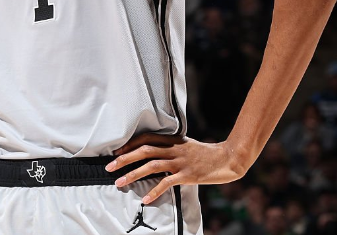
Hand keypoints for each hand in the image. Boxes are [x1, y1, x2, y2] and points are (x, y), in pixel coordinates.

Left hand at [105, 134, 245, 203]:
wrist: (227, 158)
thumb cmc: (205, 153)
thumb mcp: (186, 145)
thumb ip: (170, 146)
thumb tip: (154, 151)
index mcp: (172, 140)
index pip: (145, 139)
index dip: (129, 144)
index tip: (115, 151)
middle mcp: (173, 149)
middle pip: (143, 151)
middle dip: (124, 159)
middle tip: (109, 167)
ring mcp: (180, 162)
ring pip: (151, 166)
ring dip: (133, 174)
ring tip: (119, 182)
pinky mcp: (187, 175)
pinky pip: (167, 183)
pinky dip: (154, 191)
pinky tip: (145, 198)